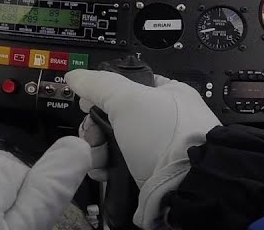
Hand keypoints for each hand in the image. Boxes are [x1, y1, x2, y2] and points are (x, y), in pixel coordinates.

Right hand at [64, 69, 220, 228]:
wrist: (187, 187)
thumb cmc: (167, 136)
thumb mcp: (127, 99)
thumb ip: (98, 84)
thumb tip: (76, 76)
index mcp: (166, 94)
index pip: (126, 85)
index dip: (102, 94)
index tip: (86, 104)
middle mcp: (163, 120)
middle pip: (114, 117)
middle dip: (95, 127)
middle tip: (91, 135)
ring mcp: (156, 149)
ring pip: (114, 143)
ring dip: (97, 149)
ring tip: (96, 157)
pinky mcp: (149, 173)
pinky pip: (119, 166)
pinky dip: (106, 168)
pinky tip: (101, 170)